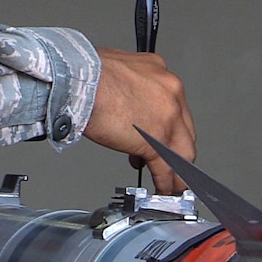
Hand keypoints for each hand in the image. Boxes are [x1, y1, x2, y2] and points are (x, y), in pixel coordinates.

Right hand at [83, 48, 195, 193]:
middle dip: (176, 149)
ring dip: (176, 170)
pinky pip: (167, 167)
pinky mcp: (156, 140)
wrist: (77, 80)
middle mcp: (170, 92)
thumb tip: (127, 106)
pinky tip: (162, 188)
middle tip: (170, 162)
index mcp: (160, 75)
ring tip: (170, 181)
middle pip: (184, 131)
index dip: (170, 129)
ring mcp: (167, 117)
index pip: (174, 109)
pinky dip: (166, 182)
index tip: (165, 138)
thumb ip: (131, 91)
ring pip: (182, 151)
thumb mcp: (119, 73)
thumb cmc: (86, 75)